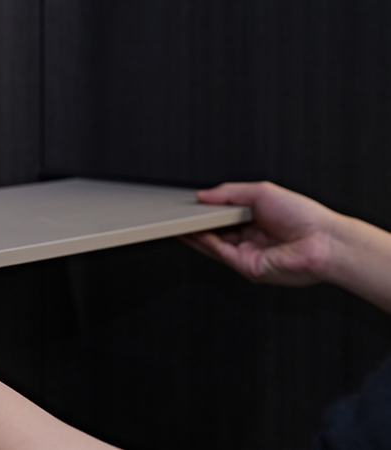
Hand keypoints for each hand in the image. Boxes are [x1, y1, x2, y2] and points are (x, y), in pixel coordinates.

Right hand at [181, 181, 343, 285]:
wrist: (324, 241)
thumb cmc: (304, 217)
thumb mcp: (262, 193)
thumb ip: (229, 193)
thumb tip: (203, 195)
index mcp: (257, 222)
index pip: (224, 218)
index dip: (206, 213)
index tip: (190, 206)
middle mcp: (252, 241)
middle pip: (215, 233)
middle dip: (195, 225)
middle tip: (176, 215)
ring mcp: (249, 256)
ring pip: (213, 245)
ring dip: (193, 235)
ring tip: (176, 222)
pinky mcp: (247, 267)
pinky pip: (221, 253)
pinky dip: (205, 243)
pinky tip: (193, 232)